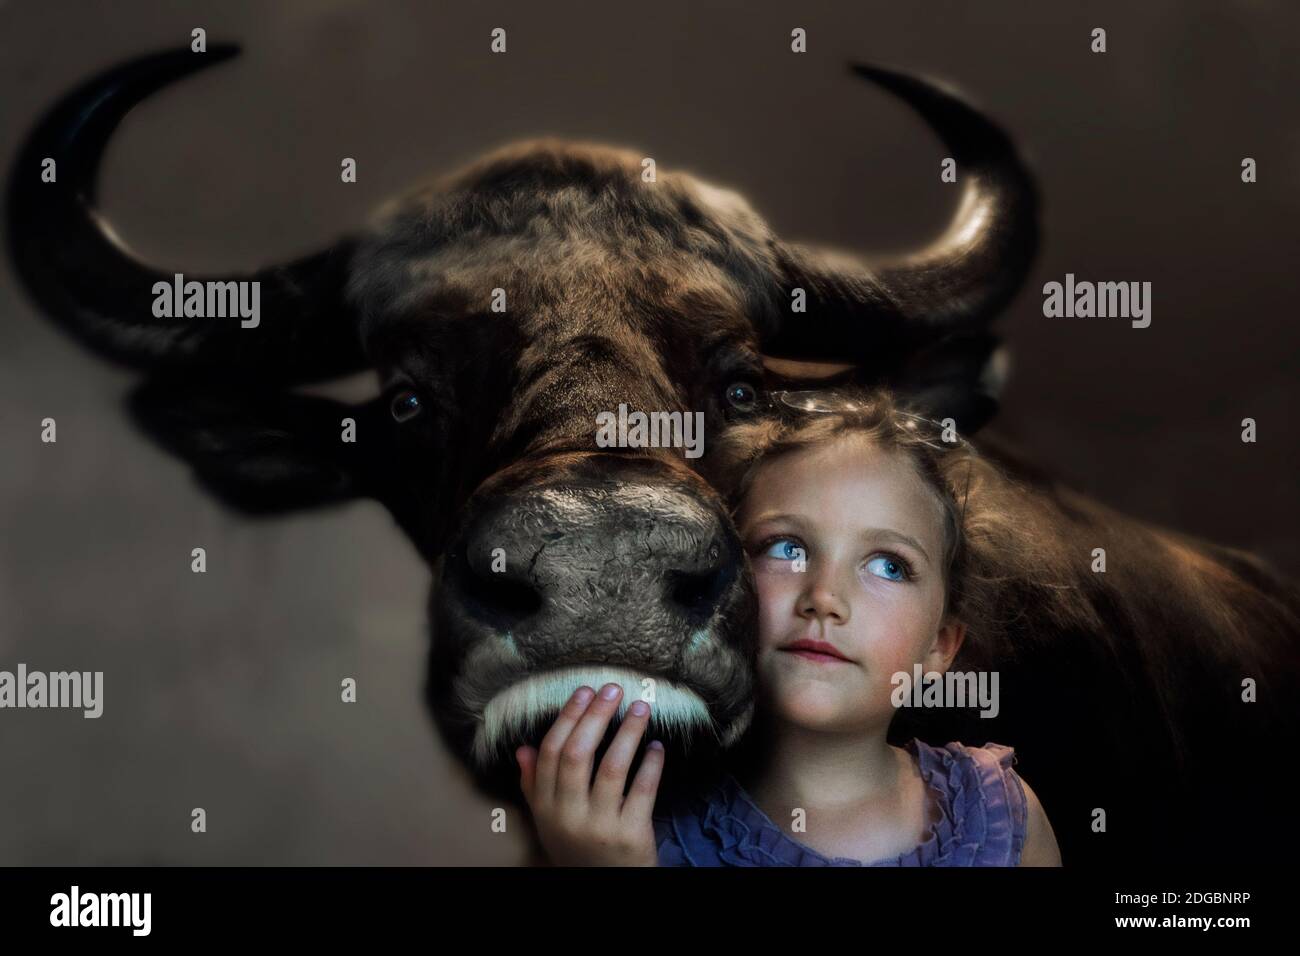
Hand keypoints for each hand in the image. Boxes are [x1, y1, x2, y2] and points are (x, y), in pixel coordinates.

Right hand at [516, 683, 664, 865]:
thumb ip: (534, 785)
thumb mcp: (548, 821)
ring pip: (613, 767)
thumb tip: (522, 749)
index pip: (551, 752)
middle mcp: (568, 816)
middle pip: (578, 754)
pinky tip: (657, 745)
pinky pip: (643, 790)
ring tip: (641, 708)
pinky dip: (652, 764)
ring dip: (628, 732)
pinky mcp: (631, 835)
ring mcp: (600, 826)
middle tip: (613, 690)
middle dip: (596, 716)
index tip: (585, 691)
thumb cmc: (577, 847)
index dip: (568, 717)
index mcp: (545, 807)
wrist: (605, 887)